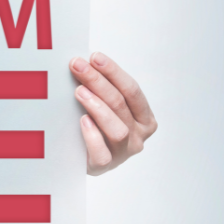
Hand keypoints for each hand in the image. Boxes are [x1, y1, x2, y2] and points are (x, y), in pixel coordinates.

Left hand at [69, 52, 156, 175]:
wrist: (82, 158)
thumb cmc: (96, 126)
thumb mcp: (104, 105)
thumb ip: (101, 88)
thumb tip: (84, 62)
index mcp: (144, 118)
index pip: (132, 90)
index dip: (114, 72)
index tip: (95, 57)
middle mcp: (138, 135)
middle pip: (121, 104)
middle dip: (99, 81)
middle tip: (79, 67)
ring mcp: (123, 152)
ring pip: (117, 129)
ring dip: (98, 107)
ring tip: (79, 92)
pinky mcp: (104, 166)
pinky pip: (102, 153)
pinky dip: (93, 136)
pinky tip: (83, 121)